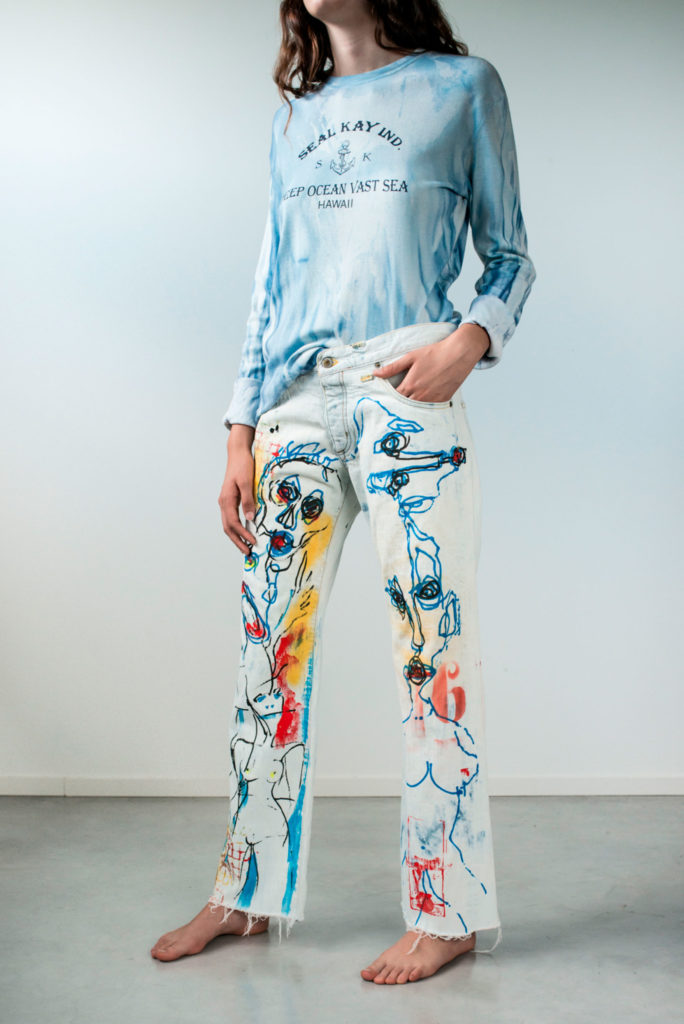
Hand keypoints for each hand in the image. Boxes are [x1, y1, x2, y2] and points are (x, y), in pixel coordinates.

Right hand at [219, 424, 256, 553]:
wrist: (237, 453)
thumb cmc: (243, 466)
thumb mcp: (247, 482)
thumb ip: (248, 501)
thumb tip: (250, 519)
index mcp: (227, 500)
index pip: (233, 523)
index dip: (243, 535)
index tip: (253, 542)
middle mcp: (224, 502)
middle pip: (228, 528)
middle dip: (237, 541)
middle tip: (248, 553)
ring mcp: (226, 501)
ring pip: (228, 524)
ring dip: (236, 536)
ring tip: (246, 546)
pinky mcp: (230, 499)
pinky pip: (231, 517)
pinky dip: (237, 528)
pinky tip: (244, 531)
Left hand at [372, 323, 490, 402]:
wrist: (459, 354)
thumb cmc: (435, 353)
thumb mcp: (411, 357)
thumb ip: (392, 367)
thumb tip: (376, 373)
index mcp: (410, 385)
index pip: (394, 398)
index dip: (389, 399)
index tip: (385, 399)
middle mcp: (420, 395)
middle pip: (404, 406)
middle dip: (399, 405)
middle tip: (395, 405)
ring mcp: (432, 399)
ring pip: (417, 409)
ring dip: (411, 407)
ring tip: (409, 403)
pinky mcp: (443, 400)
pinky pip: (430, 408)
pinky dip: (425, 405)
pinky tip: (423, 400)